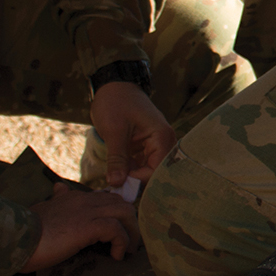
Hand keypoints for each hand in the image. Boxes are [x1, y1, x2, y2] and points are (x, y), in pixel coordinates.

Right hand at [23, 181, 134, 272]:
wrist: (15, 238)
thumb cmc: (27, 231)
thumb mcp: (43, 209)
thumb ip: (56, 201)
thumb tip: (59, 188)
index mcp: (74, 197)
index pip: (107, 198)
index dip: (118, 214)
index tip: (120, 232)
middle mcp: (84, 200)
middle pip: (122, 203)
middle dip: (131, 224)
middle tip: (128, 244)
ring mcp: (87, 211)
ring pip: (125, 212)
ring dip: (131, 233)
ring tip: (126, 251)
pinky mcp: (88, 226)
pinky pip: (116, 229)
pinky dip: (122, 243)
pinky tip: (116, 256)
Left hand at [91, 80, 174, 248]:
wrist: (112, 85)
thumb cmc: (116, 102)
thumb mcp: (114, 130)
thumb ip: (117, 158)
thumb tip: (117, 184)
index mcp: (162, 138)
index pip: (158, 170)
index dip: (140, 181)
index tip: (118, 187)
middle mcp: (164, 144)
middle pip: (155, 174)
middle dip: (135, 183)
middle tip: (113, 191)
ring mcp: (154, 147)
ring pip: (146, 173)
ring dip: (130, 179)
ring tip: (111, 185)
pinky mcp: (144, 149)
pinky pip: (139, 167)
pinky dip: (127, 173)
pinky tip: (114, 177)